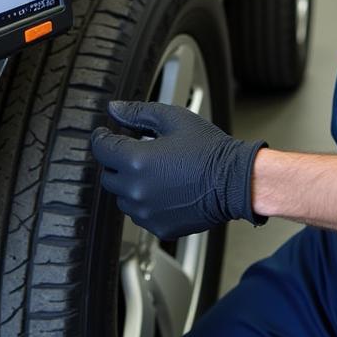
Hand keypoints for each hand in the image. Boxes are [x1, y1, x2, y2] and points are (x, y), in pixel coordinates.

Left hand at [90, 100, 266, 239]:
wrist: (234, 181)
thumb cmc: (209, 149)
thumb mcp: (173, 119)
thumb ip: (138, 113)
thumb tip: (115, 109)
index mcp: (137, 160)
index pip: (101, 149)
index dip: (101, 137)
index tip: (106, 134)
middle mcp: (136, 190)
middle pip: (107, 175)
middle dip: (116, 161)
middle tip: (134, 151)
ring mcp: (146, 212)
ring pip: (121, 197)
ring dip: (129, 184)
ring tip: (153, 172)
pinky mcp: (158, 226)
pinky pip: (139, 214)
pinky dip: (144, 202)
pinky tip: (163, 189)